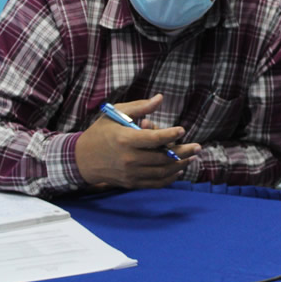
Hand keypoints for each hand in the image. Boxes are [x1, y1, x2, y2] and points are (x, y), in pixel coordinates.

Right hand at [74, 94, 200, 188]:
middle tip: (198, 147)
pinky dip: (169, 178)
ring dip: (180, 165)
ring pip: (162, 172)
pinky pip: (155, 183)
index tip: (182, 130)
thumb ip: (139, 107)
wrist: (82, 159)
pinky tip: (178, 170)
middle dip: (184, 152)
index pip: (153, 139)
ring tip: (191, 157)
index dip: (170, 135)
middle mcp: (129, 158)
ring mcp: (131, 173)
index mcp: (125, 139)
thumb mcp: (116, 114)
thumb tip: (160, 98)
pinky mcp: (131, 182)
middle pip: (163, 157)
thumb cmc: (101, 133)